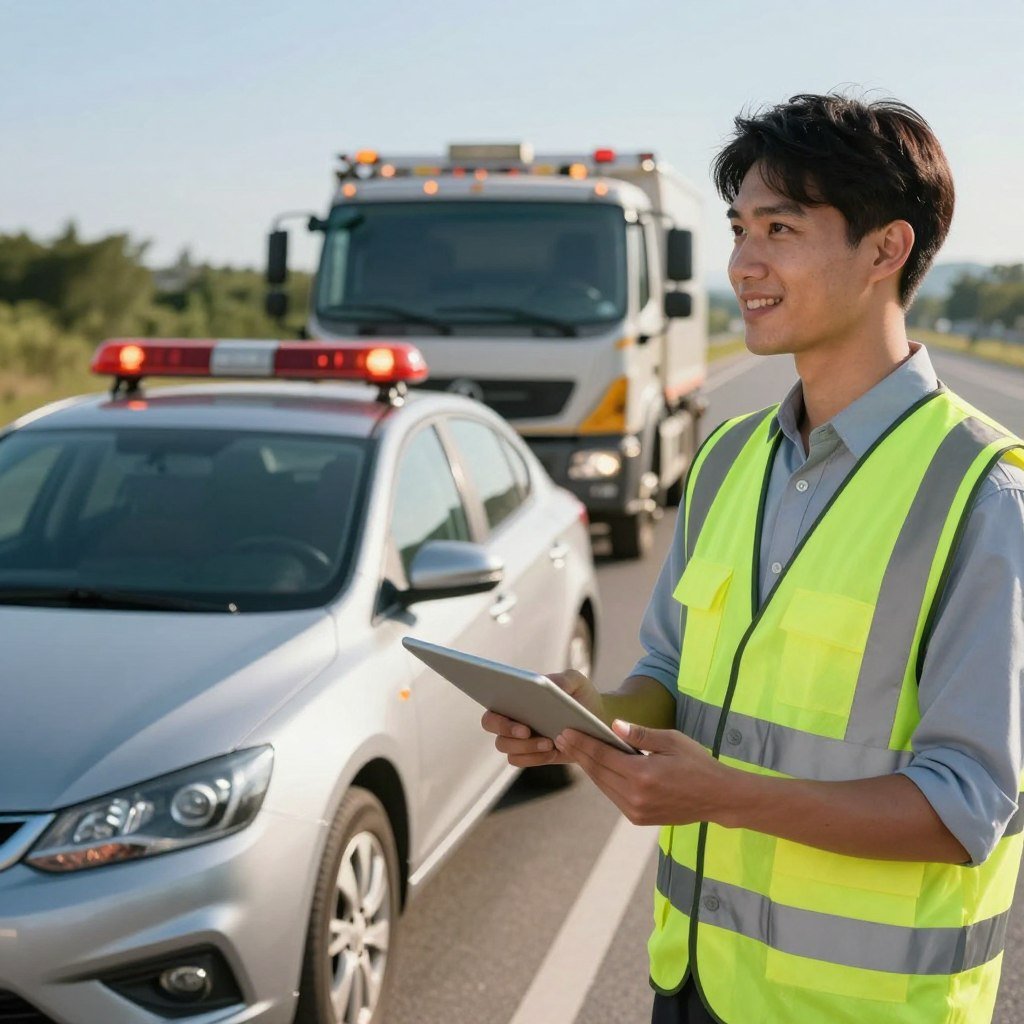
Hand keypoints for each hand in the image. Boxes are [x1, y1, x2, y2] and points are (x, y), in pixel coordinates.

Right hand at [481, 670, 606, 768]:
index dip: (499, 716)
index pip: (492, 705)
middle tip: (527, 732)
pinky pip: (521, 760)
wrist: (596, 720)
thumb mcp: (577, 682)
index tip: (520, 723)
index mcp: (515, 697)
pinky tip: (553, 752)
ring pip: (507, 748)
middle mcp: (511, 717)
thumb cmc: (581, 696)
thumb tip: (546, 684)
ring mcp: (519, 738)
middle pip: (492, 727)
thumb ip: (564, 679)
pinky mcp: (531, 754)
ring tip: (549, 743)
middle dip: (507, 731)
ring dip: (526, 747)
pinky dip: (535, 758)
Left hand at [554, 720, 730, 826]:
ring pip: (603, 785)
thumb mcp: (672, 741)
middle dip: (579, 753)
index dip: (582, 742)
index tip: (565, 731)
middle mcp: (635, 796)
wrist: (718, 798)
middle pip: (597, 772)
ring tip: (574, 750)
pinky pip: (613, 796)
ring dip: (588, 768)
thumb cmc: (697, 763)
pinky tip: (596, 767)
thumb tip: (613, 726)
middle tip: (562, 737)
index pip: (603, 755)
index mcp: (642, 774)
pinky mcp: (638, 818)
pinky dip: (603, 780)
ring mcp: (636, 811)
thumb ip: (641, 734)